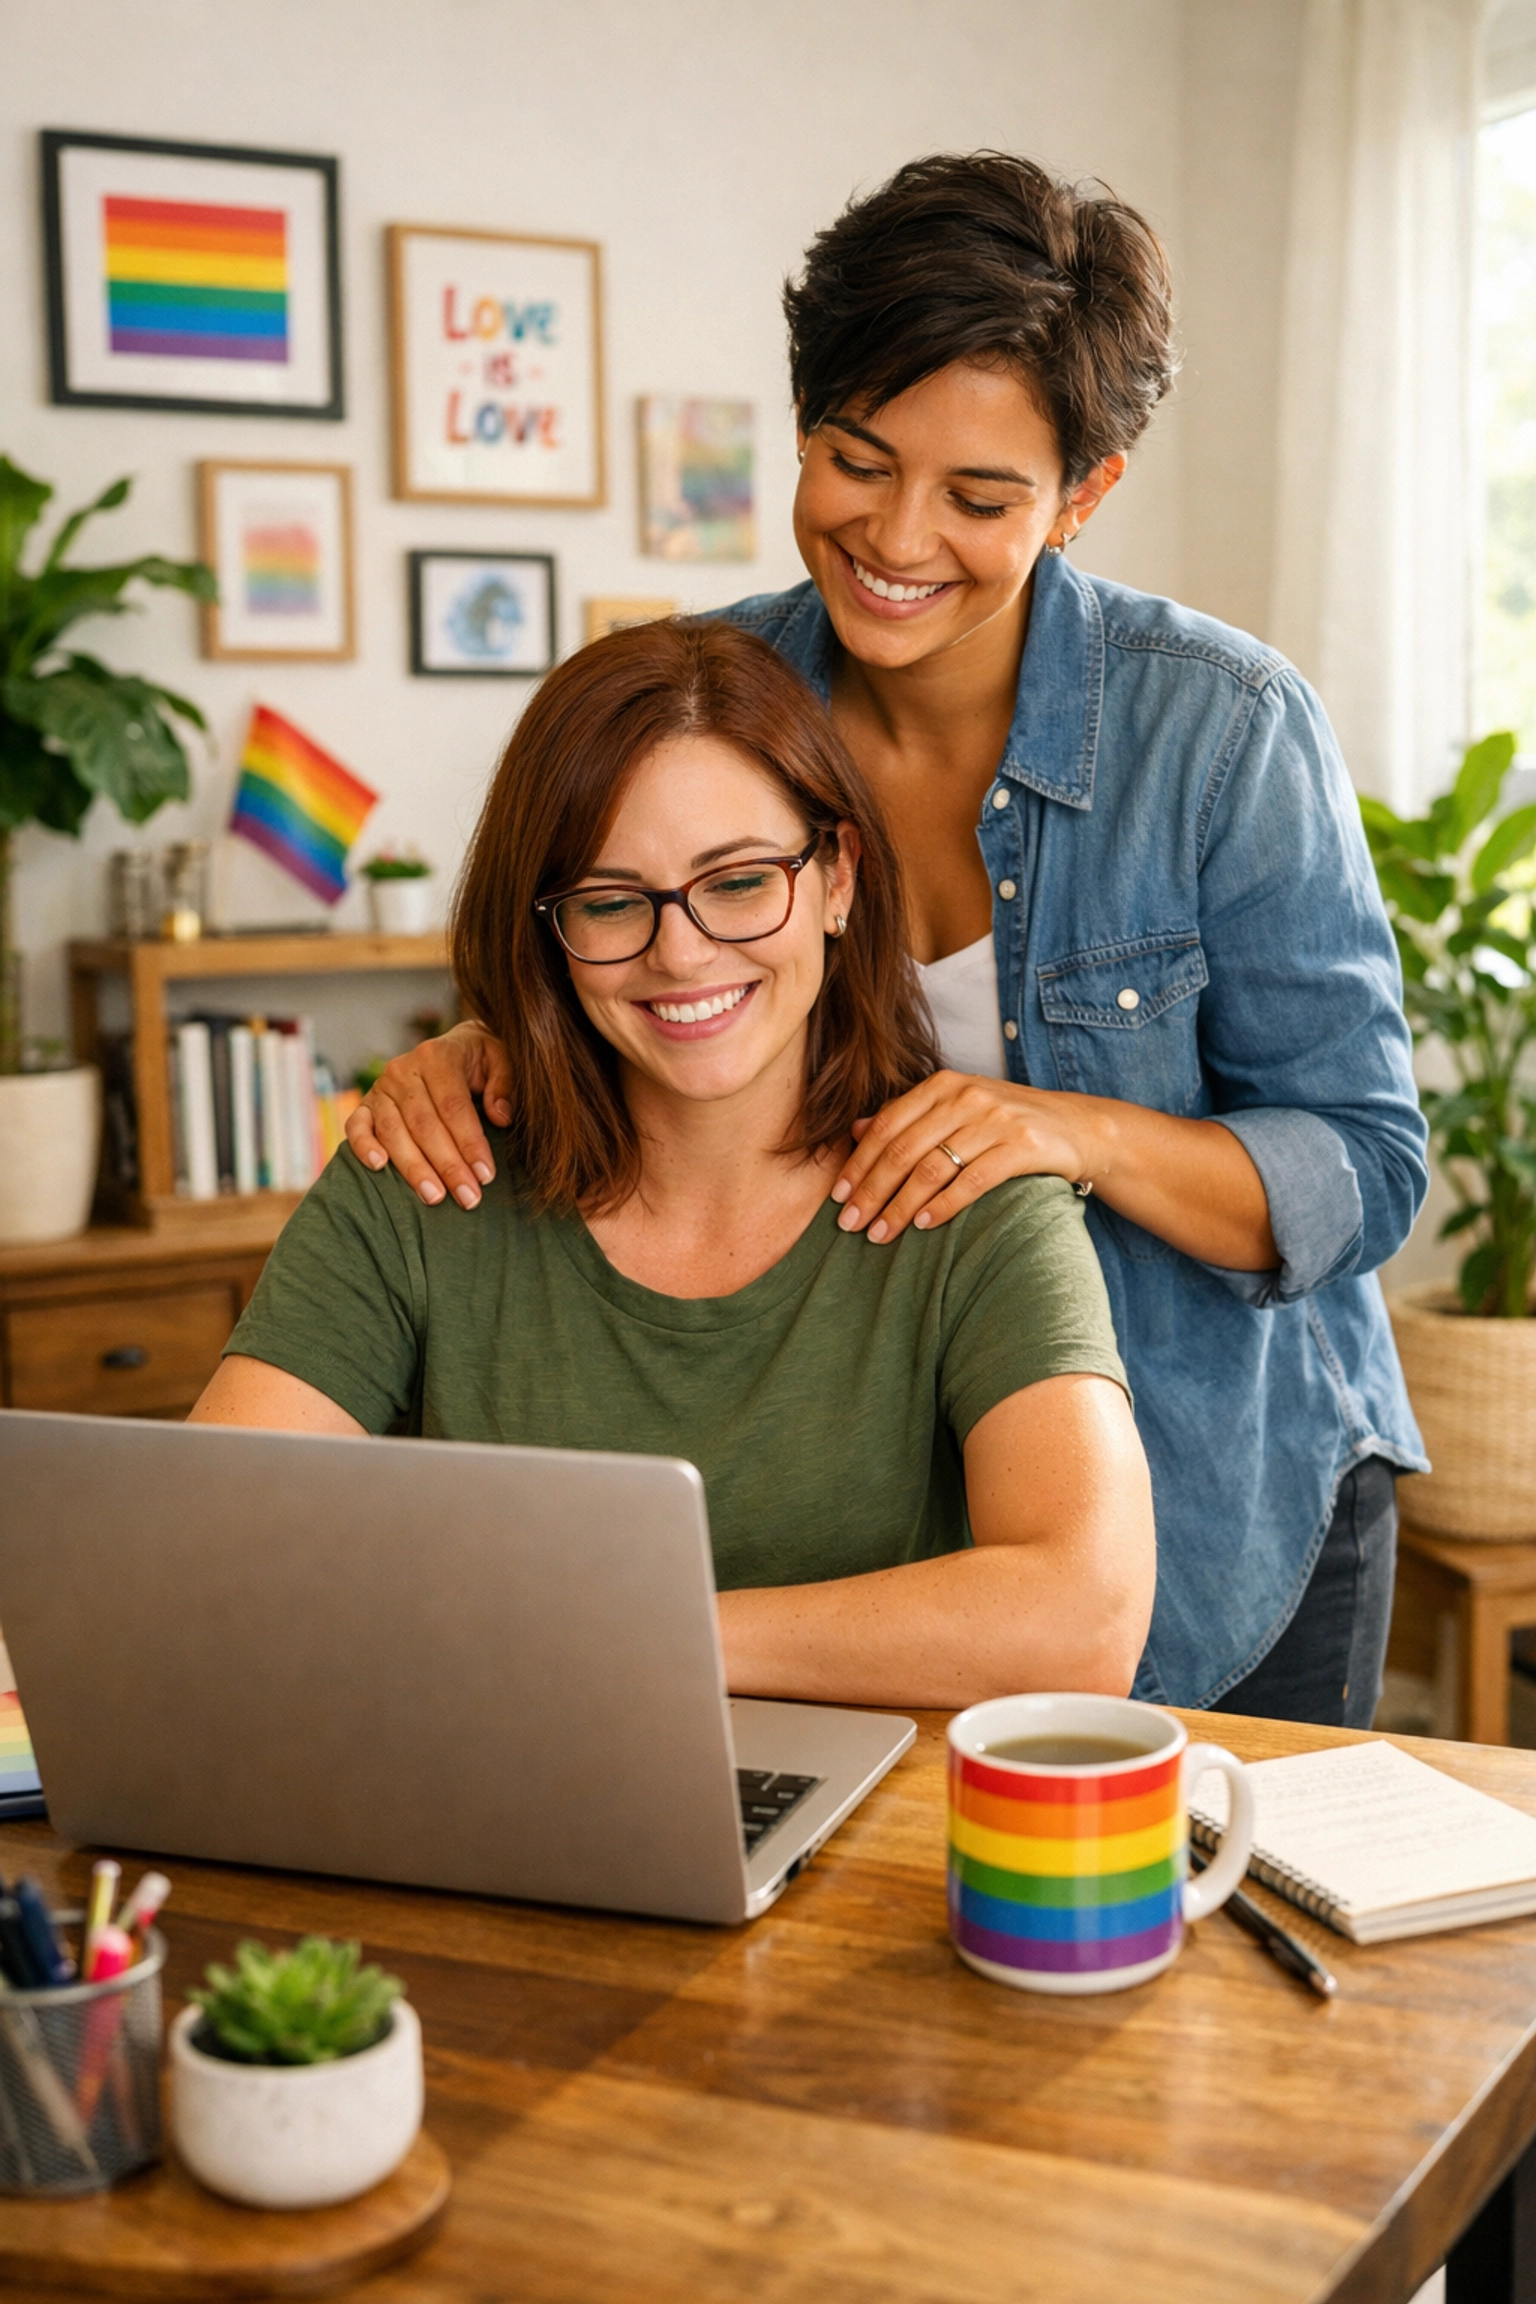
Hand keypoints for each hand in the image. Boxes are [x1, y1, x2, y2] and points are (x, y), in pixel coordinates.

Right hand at [343, 1020, 512, 1208]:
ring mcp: (381, 1088)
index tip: (485, 1176)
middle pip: (424, 1125)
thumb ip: (505, 1083)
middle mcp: (404, 1071)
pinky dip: (363, 1146)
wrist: (452, 1048)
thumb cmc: (481, 1062)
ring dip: (413, 1168)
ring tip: (434, 1197)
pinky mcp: (365, 1105)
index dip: (469, 1143)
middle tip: (468, 1198)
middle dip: (447, 1166)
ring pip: (393, 1132)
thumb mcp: (502, 1059)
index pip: (453, 1107)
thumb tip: (500, 1116)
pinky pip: (356, 1127)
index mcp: (438, 1057)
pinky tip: (379, 1167)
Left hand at [832, 1071, 1092, 1242]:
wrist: (1079, 1127)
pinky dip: (944, 1205)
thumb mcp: (957, 1109)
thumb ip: (909, 1116)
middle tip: (850, 1225)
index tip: (838, 1197)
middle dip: (872, 1191)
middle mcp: (966, 1097)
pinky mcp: (1023, 1146)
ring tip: (881, 1234)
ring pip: (932, 1168)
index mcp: (943, 1085)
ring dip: (900, 1206)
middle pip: (903, 1150)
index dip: (858, 1163)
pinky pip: (973, 1181)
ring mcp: (995, 1120)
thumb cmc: (1008, 1122)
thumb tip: (856, 1130)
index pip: (887, 1126)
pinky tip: (924, 1225)